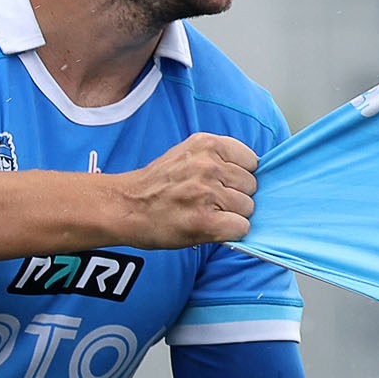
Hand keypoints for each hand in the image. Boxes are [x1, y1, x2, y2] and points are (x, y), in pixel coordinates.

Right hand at [116, 133, 258, 247]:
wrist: (124, 207)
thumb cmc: (157, 185)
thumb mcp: (187, 155)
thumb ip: (218, 158)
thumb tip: (253, 174)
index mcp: (207, 144)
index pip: (252, 161)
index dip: (239, 176)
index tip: (223, 184)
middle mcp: (209, 165)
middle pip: (251, 185)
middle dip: (236, 196)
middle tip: (209, 202)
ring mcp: (207, 193)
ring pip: (248, 208)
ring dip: (232, 215)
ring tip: (205, 214)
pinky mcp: (205, 221)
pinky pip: (241, 228)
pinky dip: (230, 232)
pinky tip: (209, 228)